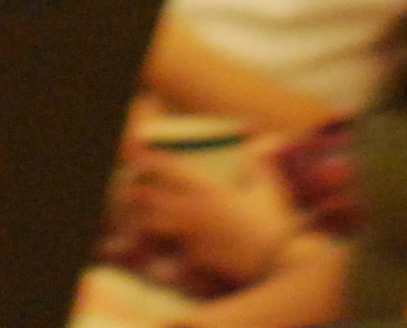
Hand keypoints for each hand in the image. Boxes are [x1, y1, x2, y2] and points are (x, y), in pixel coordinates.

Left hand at [117, 139, 297, 285]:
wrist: (277, 259)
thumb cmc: (274, 222)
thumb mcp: (267, 189)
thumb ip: (259, 167)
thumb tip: (257, 148)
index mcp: (208, 188)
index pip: (169, 168)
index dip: (148, 159)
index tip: (134, 152)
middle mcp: (193, 209)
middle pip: (150, 197)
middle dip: (137, 193)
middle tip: (128, 191)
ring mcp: (191, 235)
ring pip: (153, 225)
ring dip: (145, 221)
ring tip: (139, 222)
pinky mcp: (194, 259)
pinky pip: (172, 254)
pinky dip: (167, 253)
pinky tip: (164, 256)